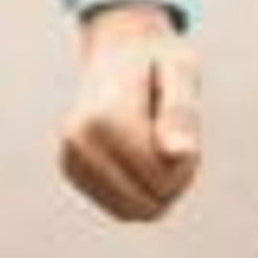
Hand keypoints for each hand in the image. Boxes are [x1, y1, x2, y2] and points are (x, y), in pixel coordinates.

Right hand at [57, 2, 200, 222]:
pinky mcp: (70, 169)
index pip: (162, 180)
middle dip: (172, 181)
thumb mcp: (181, 71)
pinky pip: (119, 207)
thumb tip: (180, 154)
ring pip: (132, 212)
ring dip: (156, 188)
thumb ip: (181, 112)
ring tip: (157, 144)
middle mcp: (78, 142)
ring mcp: (70, 158)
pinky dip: (138, 190)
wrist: (118, 46)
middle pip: (146, 205)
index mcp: (105, 120)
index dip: (187, 163)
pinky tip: (139, 154)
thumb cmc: (157, 58)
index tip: (184, 127)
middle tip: (174, 138)